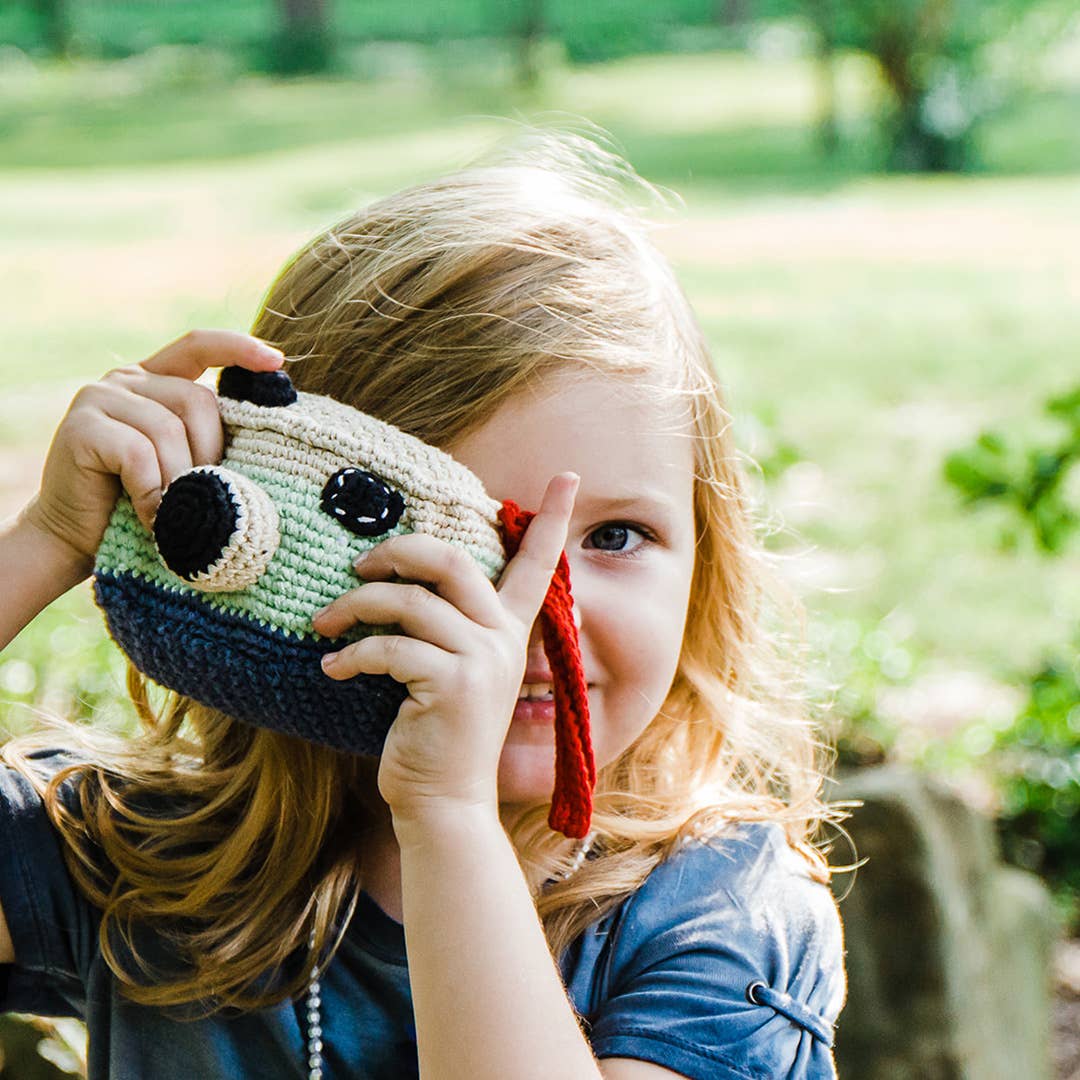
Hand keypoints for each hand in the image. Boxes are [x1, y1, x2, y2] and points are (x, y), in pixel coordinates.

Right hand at [22, 329, 284, 570]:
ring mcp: (98, 398)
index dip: (238, 348)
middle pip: (195, 399)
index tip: (276, 362)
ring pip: (169, 430)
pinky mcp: (80, 427)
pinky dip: (151, 491)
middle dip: (209, 451)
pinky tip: (150, 515)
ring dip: (179, 479)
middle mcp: (126, 379)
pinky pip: (138, 454)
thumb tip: (263, 434)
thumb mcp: (183, 462)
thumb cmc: (140, 502)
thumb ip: (207, 437)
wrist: (73, 538)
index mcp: (155, 379)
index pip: (199, 346)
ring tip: (174, 511)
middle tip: (200, 492)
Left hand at [312, 472, 580, 827]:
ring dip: (356, 606)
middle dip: (397, 551)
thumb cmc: (437, 731)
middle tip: (359, 565)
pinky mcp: (453, 684)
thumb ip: (441, 625)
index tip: (569, 474)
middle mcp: (501, 637)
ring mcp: (481, 660)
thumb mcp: (450, 670)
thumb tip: (395, 578)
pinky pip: (391, 647)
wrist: (444, 801)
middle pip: (452, 559)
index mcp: (507, 628)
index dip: (552, 517)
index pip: (539, 563)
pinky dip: (352, 655)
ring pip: (410, 601)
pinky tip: (334, 668)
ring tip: (326, 623)